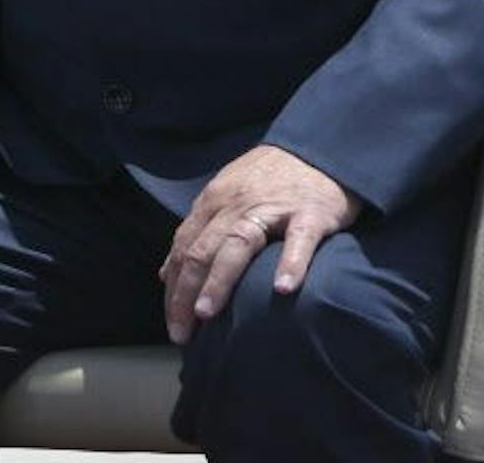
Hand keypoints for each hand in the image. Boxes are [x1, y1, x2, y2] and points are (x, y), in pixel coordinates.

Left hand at [159, 145, 360, 344]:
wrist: (318, 149)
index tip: (172, 322)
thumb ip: (197, 233)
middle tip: (182, 333)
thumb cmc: (269, 181)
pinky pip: (298, 240)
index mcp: (214, 202)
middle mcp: (236, 204)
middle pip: (202, 250)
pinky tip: (282, 289)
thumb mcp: (225, 199)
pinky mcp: (310, 213)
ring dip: (220, 280)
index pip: (184, 248)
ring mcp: (273, 208)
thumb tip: (166, 273)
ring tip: (207, 314)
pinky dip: (290, 263)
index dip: (174, 287)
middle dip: (186, 293)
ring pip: (238, 244)